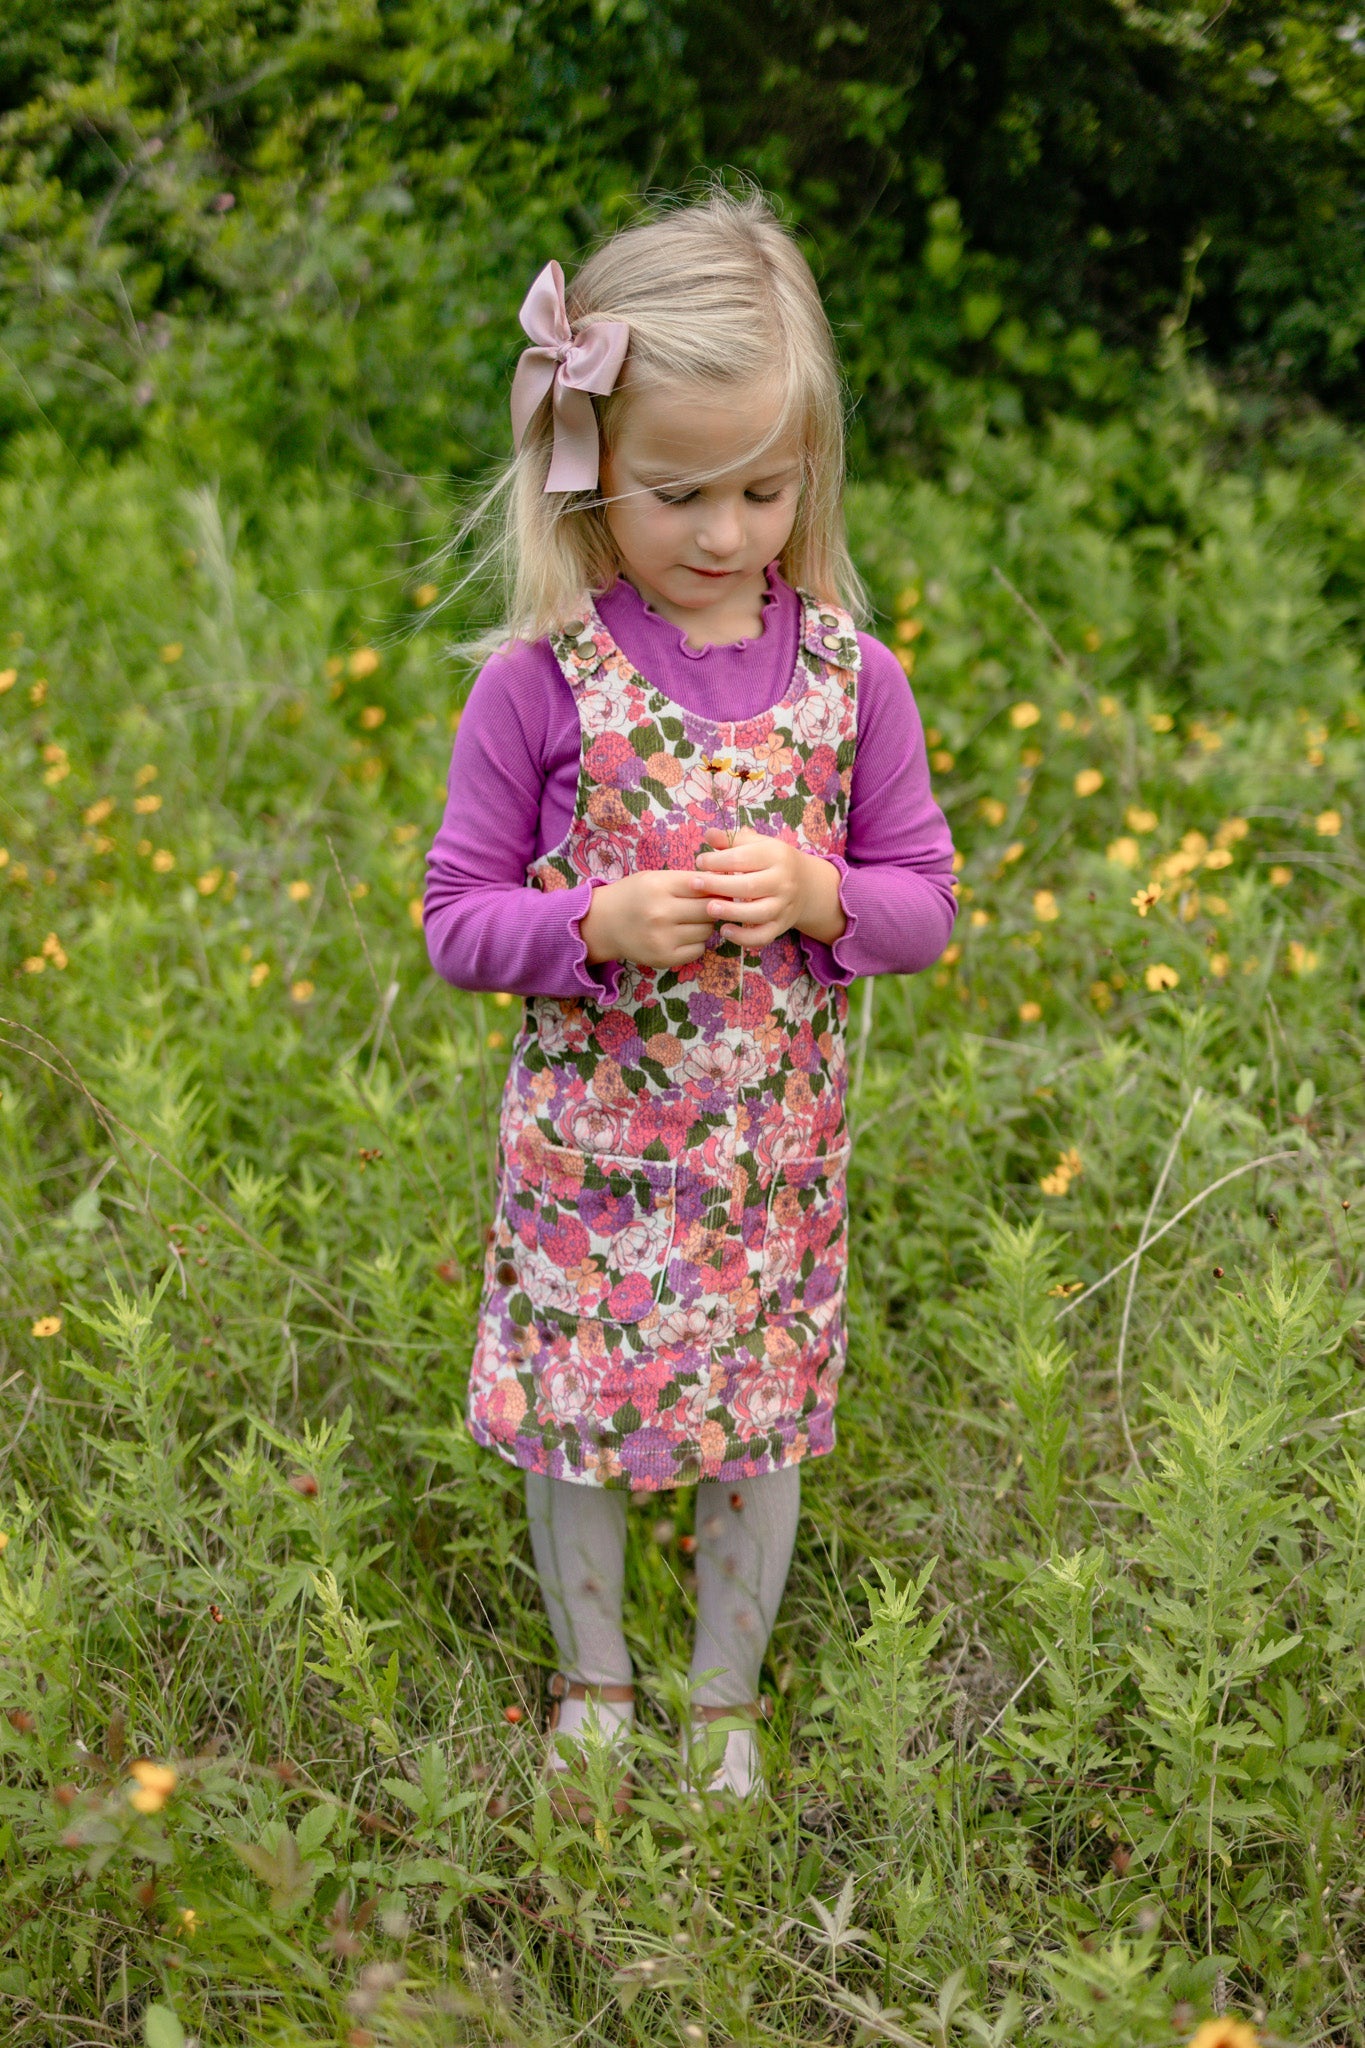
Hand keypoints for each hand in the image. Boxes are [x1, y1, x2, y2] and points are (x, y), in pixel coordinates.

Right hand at [581, 869, 717, 970]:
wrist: (604, 924)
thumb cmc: (634, 896)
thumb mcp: (655, 878)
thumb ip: (688, 880)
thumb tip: (727, 884)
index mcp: (658, 886)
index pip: (703, 884)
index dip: (716, 886)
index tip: (719, 888)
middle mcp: (660, 912)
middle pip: (709, 909)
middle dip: (713, 906)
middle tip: (705, 905)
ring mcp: (662, 938)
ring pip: (707, 930)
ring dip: (705, 925)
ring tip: (689, 920)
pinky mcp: (664, 958)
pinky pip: (698, 949)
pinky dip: (696, 942)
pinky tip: (683, 935)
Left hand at [692, 826, 846, 949]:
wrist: (807, 885)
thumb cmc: (772, 861)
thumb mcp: (757, 845)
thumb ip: (731, 840)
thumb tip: (708, 834)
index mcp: (776, 856)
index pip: (743, 858)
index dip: (718, 860)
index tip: (700, 862)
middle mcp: (783, 881)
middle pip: (749, 886)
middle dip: (719, 885)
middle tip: (695, 884)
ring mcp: (784, 906)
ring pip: (758, 913)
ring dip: (731, 912)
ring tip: (709, 908)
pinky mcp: (782, 925)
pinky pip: (763, 936)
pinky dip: (744, 938)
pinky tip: (725, 930)